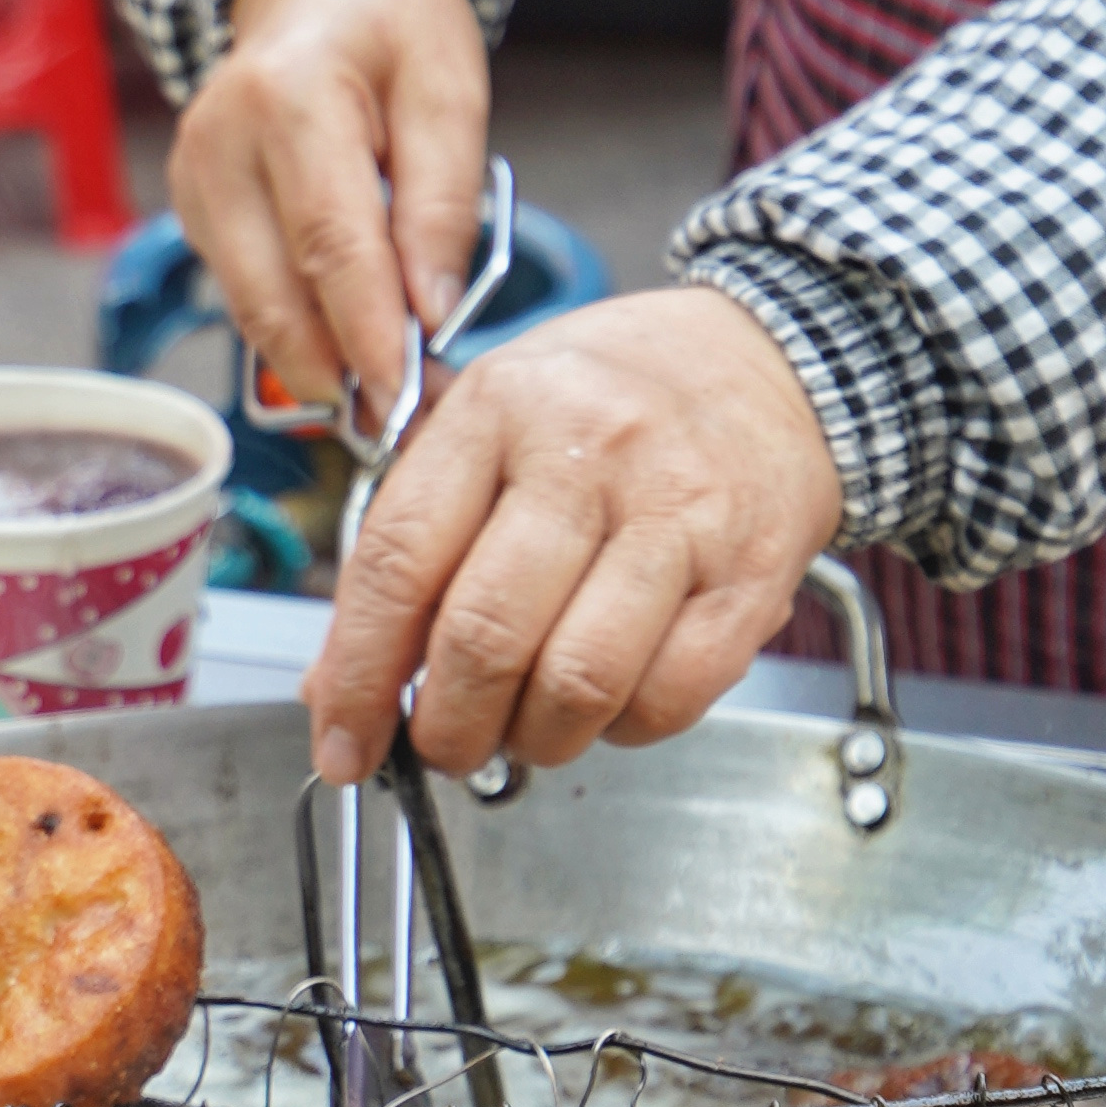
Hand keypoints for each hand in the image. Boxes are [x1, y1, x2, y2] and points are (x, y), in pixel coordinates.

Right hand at [168, 0, 488, 425]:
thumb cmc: (395, 18)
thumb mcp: (450, 87)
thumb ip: (441, 202)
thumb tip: (431, 311)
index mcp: (288, 96)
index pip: (331, 243)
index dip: (370, 332)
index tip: (410, 398)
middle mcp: (219, 138)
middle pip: (273, 290)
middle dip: (340, 368)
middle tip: (406, 423)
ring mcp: (192, 171)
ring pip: (251, 301)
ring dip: (318, 357)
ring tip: (391, 392)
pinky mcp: (190, 198)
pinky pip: (244, 283)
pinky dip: (296, 321)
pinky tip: (351, 338)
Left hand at [302, 287, 844, 786]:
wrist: (766, 362)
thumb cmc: (614, 397)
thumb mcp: (494, 418)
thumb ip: (415, 536)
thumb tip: (339, 683)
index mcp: (502, 407)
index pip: (400, 560)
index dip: (357, 674)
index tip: (341, 740)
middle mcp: (589, 450)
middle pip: (485, 635)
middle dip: (446, 726)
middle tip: (441, 743)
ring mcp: (678, 513)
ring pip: (576, 683)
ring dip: (532, 739)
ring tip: (523, 728)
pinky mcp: (750, 575)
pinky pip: (667, 699)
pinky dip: (621, 731)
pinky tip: (606, 702)